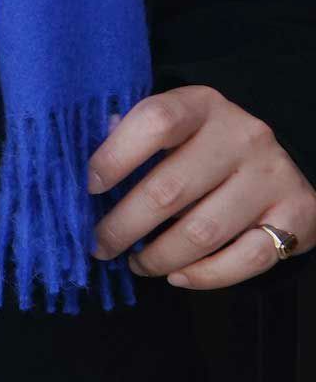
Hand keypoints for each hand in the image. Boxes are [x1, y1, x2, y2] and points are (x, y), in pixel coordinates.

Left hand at [86, 84, 315, 288]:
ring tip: (136, 263)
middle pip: (170, 190)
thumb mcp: (176, 126)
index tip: (89, 188)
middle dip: (123, 226)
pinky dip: (205, 276)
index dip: (115, 157)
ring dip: (158, 257)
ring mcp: (271, 176)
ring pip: (202, 232)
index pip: (156, 121)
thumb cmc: (207, 145)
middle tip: (100, 245)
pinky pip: (245, 259)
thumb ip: (134, 137)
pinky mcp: (295, 216)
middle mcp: (242, 135)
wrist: (283, 160)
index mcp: (203, 105)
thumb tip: (87, 167)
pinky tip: (177, 275)